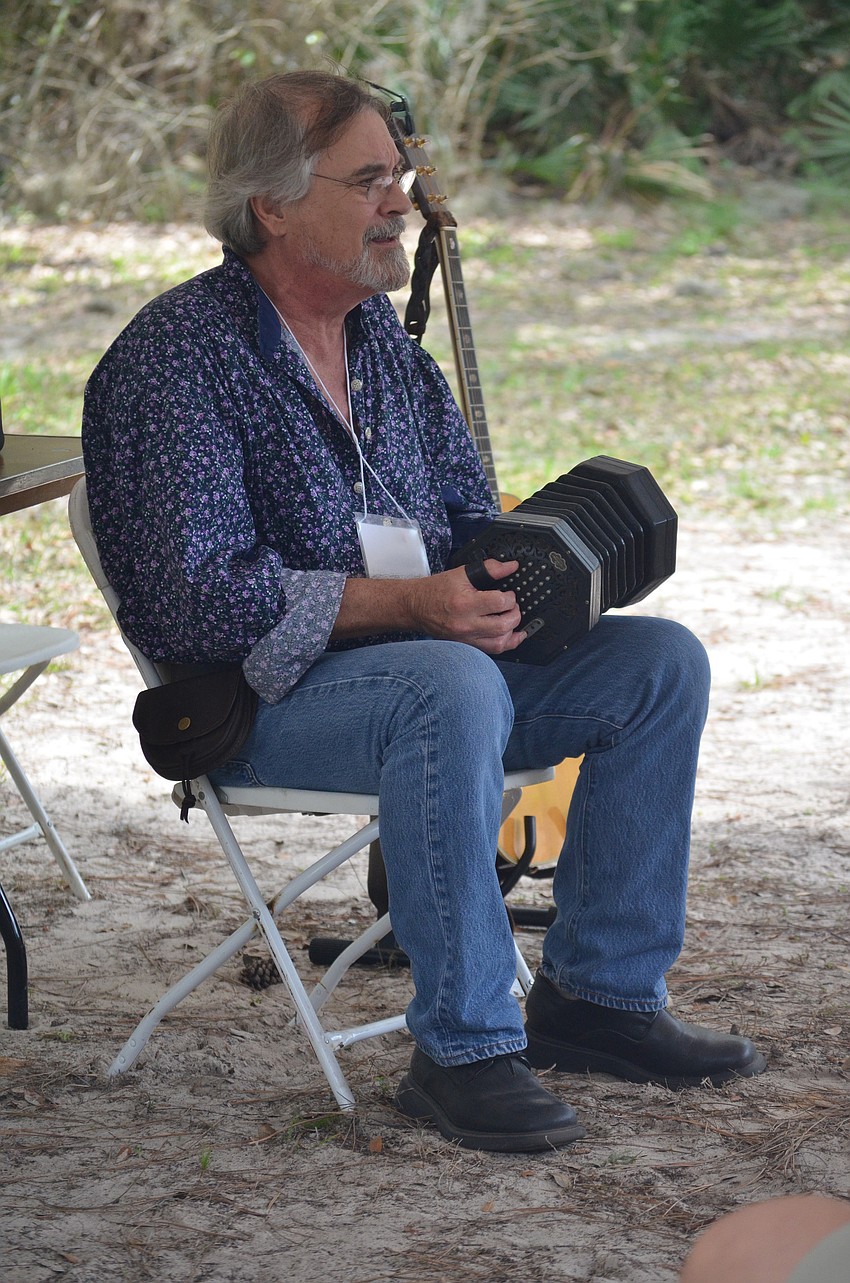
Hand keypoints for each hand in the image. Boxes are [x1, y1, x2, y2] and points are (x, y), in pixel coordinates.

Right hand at [406, 558, 525, 654]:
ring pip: (500, 642)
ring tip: (512, 620)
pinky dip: (506, 643)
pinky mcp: (465, 645)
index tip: (509, 594)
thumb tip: (510, 566)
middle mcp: (465, 624)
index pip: (499, 603)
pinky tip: (511, 635)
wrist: (415, 607)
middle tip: (513, 606)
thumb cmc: (435, 590)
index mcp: (464, 603)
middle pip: (503, 625)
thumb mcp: (462, 573)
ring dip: (513, 631)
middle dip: (515, 614)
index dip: (510, 598)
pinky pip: (491, 650)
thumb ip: (489, 569)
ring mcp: (465, 638)